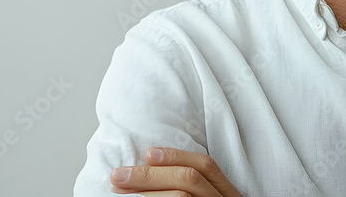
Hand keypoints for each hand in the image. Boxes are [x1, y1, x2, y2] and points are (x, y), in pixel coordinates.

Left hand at [110, 146, 242, 195]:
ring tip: (119, 192)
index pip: (205, 166)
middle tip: (118, 176)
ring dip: (147, 192)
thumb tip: (148, 168)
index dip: (176, 156)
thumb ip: (188, 190)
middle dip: (151, 175)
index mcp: (227, 195)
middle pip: (190, 180)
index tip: (147, 153)